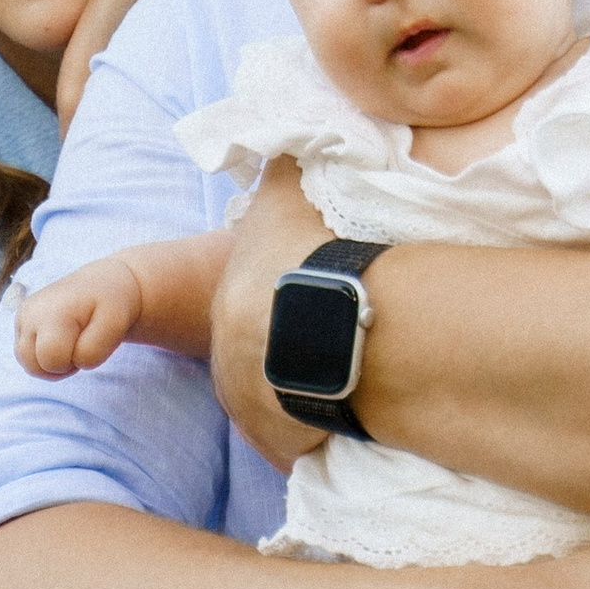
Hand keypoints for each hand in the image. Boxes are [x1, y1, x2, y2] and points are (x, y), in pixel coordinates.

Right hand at [17, 256, 149, 378]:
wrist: (102, 284)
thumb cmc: (110, 306)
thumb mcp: (114, 326)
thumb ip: (93, 350)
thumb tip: (71, 360)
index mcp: (53, 310)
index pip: (55, 360)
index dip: (78, 360)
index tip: (93, 339)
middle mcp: (31, 311)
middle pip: (34, 367)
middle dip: (61, 366)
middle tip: (81, 344)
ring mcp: (22, 316)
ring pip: (28, 365)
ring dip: (51, 365)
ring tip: (71, 344)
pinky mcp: (20, 322)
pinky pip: (26, 357)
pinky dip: (44, 358)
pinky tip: (61, 342)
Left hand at [208, 158, 334, 462]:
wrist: (323, 320)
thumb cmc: (304, 255)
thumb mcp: (286, 194)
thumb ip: (282, 167)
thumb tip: (280, 140)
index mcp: (228, 308)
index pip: (253, 312)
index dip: (287, 303)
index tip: (320, 299)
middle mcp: (229, 367)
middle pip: (267, 361)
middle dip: (298, 350)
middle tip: (343, 338)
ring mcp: (254, 412)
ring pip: (288, 402)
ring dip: (315, 390)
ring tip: (359, 372)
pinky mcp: (283, 448)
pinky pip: (309, 441)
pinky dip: (331, 429)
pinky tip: (361, 408)